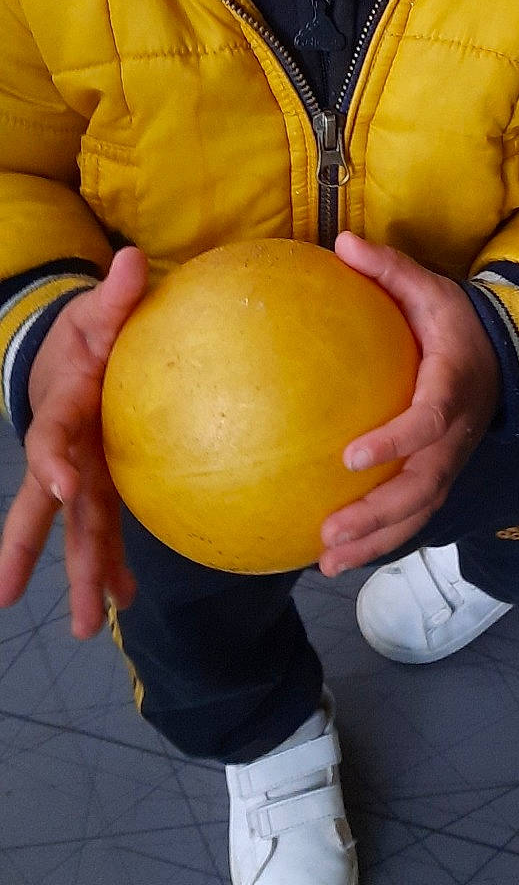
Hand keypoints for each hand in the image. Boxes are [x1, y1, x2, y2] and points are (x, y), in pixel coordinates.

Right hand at [0, 246, 147, 636]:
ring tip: (93, 625)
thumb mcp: (96, 312)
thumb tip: (129, 259)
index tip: (62, 486)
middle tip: (24, 600)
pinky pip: (106, 524)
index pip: (51, 438)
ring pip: (75, 529)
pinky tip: (127, 597)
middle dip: (36, 552)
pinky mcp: (101, 480)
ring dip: (84, 573)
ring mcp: (79, 470)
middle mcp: (63, 451)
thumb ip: (114, 295)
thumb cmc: (86, 332)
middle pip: (45, 507)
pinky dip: (115, 560)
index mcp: (63, 409)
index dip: (53, 461)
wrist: (67, 352)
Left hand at [319, 231, 499, 573]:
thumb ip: (389, 269)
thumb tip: (341, 242)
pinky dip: (382, 541)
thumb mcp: (430, 288)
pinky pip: (416, 515)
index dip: (395, 442)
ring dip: (376, 540)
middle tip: (331, 531)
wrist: (506, 353)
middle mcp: (456, 434)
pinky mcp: (442, 475)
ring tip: (328, 562)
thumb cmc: (457, 321)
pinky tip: (339, 558)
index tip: (350, 456)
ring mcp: (453, 460)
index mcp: (453, 386)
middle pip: (423, 485)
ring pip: (420, 511)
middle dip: (378, 514)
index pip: (429, 421)